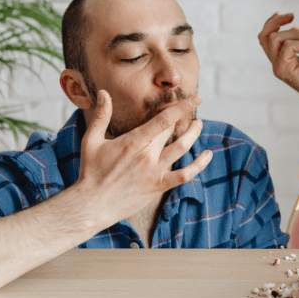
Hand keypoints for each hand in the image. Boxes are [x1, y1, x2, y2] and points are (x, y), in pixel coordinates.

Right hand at [76, 90, 212, 223]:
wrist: (92, 204)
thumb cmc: (90, 171)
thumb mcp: (91, 141)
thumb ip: (101, 116)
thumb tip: (103, 93)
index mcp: (132, 141)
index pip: (163, 120)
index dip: (181, 107)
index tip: (194, 97)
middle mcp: (147, 155)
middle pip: (172, 130)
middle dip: (184, 117)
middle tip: (190, 108)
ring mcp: (154, 171)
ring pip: (182, 148)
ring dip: (194, 134)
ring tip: (198, 124)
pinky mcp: (159, 186)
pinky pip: (185, 175)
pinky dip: (199, 165)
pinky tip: (208, 155)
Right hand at [258, 12, 298, 106]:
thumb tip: (293, 28)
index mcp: (282, 60)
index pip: (266, 39)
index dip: (271, 23)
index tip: (284, 15)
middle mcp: (277, 64)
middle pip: (264, 36)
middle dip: (277, 21)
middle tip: (292, 16)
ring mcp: (279, 68)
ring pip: (275, 37)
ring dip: (297, 36)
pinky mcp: (284, 70)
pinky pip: (288, 46)